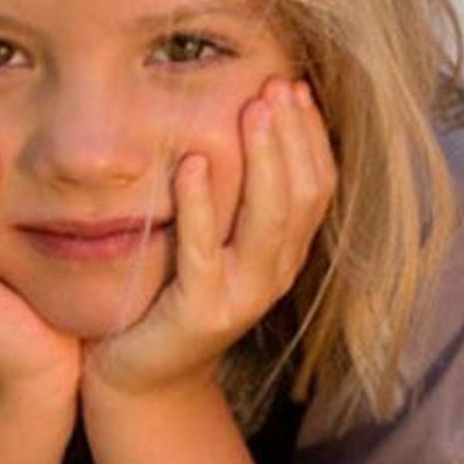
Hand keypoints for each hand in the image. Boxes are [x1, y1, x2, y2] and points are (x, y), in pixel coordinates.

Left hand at [82, 78, 336, 400]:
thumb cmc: (175, 294)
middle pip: (303, 193)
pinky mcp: (203, 311)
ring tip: (252, 109)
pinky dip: (201, 203)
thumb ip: (238, 197)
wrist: (143, 379)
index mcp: (287, 251)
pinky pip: (205, 250)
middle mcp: (277, 272)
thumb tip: (251, 118)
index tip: (295, 86)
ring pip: (271, 217)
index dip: (312, 134)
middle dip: (293, 133)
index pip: (319, 183)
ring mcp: (245, 294)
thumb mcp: (218, 241)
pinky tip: (192, 163)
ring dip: (265, 157)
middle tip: (276, 84)